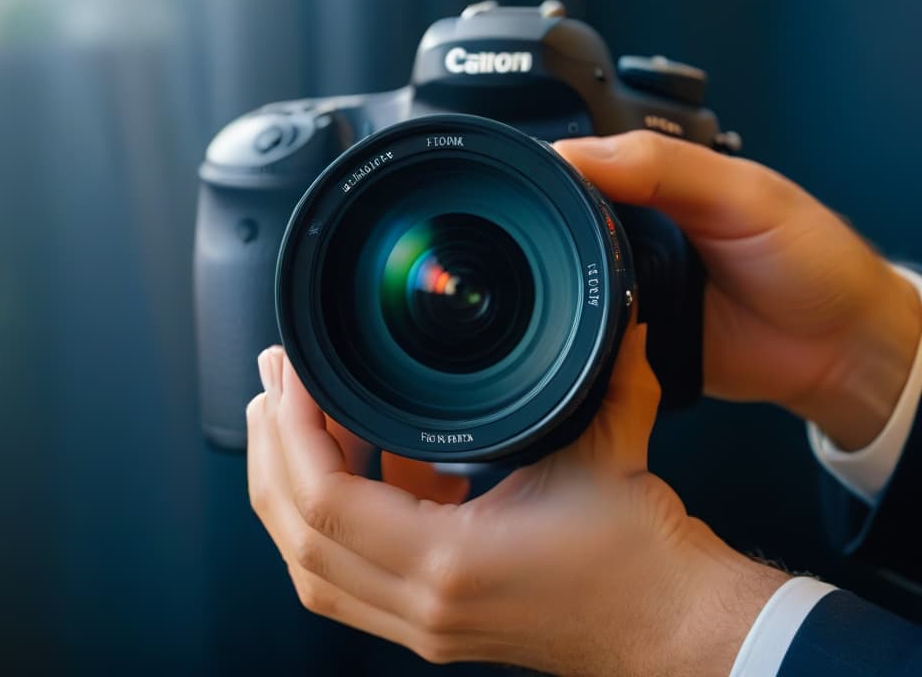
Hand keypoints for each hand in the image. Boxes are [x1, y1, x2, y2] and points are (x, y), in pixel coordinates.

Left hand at [246, 330, 785, 675]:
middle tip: (275, 385)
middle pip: (297, 534)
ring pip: (311, 561)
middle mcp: (422, 603)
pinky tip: (368, 459)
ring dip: (291, 486)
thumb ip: (607, 370)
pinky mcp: (429, 617)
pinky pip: (348, 572)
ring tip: (298, 419)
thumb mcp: (612, 449)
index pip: (327, 501)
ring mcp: (420, 620)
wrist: (668, 626)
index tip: (294, 377)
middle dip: (272, 451)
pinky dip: (336, 513)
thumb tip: (611, 313)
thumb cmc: (642, 561)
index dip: (295, 432)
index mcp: (452, 563)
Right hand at [555, 132, 921, 449]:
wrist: (836, 349)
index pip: (583, 168)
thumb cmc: (811, 259)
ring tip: (560, 286)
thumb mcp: (741, 194)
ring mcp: (632, 289)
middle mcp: (638, 235)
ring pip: (566, 283)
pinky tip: (577, 327)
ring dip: (557, 287)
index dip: (551, 172)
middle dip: (543, 235)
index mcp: (657, 184)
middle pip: (561, 227)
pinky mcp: (632, 342)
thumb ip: (666, 165)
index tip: (528, 183)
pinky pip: (587, 337)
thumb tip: (583, 152)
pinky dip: (578, 334)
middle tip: (538, 242)